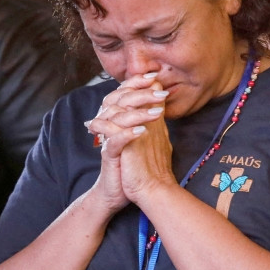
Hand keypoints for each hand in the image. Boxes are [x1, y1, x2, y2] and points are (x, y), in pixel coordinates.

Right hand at [85, 73, 168, 213]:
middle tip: (161, 93)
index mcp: (118, 118)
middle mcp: (110, 125)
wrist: (119, 192)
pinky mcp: (107, 155)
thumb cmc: (133, 164)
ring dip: (138, 113)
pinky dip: (127, 134)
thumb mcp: (145, 135)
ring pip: (117, 118)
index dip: (137, 82)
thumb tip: (162, 94)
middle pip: (119, 100)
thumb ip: (151, 116)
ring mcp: (107, 139)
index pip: (124, 92)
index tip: (155, 77)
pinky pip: (114, 141)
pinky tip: (142, 131)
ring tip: (157, 113)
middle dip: (141, 94)